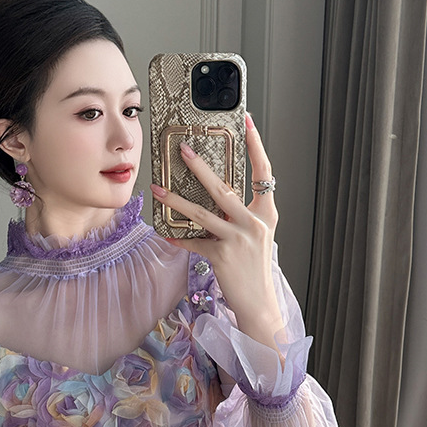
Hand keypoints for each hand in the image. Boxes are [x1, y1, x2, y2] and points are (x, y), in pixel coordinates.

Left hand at [150, 113, 283, 343]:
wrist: (259, 303)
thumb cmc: (254, 270)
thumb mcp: (256, 237)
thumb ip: (242, 216)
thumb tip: (217, 195)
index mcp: (266, 214)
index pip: (264, 173)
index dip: (256, 146)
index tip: (248, 122)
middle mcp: (254, 223)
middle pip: (223, 188)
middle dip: (200, 167)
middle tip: (183, 150)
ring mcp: (238, 239)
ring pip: (202, 213)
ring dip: (176, 200)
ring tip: (159, 188)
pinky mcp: (222, 256)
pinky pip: (194, 243)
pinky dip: (178, 239)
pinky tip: (164, 233)